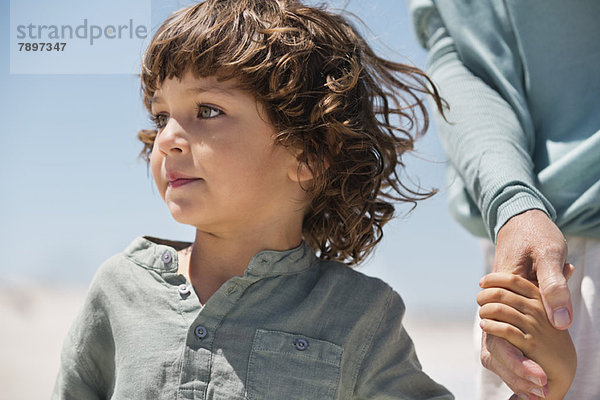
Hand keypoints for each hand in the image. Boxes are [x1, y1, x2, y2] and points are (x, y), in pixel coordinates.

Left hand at [478, 273, 575, 399]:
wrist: (560, 365)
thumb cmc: (547, 333)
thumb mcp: (543, 308)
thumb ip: (535, 290)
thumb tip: (547, 267)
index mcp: (542, 297)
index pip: (514, 280)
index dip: (494, 278)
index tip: (482, 282)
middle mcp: (540, 309)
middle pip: (502, 294)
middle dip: (485, 295)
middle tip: (479, 299)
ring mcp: (536, 326)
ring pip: (500, 310)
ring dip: (485, 310)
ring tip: (482, 314)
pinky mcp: (531, 344)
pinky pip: (504, 330)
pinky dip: (490, 326)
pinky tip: (485, 325)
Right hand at [480, 209, 572, 396]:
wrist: (520, 217)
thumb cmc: (537, 234)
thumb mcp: (551, 255)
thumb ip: (554, 287)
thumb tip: (561, 323)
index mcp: (502, 288)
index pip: (500, 331)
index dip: (517, 360)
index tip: (538, 379)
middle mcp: (494, 298)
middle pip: (495, 343)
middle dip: (515, 371)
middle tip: (539, 392)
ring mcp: (498, 300)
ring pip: (498, 341)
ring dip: (515, 366)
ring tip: (536, 389)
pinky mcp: (507, 302)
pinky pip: (506, 331)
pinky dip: (517, 352)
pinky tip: (533, 367)